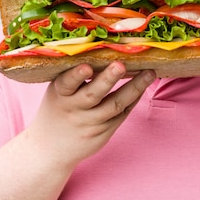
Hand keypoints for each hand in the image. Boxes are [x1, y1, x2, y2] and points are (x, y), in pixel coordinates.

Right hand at [29, 62, 154, 167]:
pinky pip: (122, 114)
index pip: (67, 83)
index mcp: (60, 94)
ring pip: (114, 105)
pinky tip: (144, 85)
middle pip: (93, 94)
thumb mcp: (58, 92)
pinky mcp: (103, 133)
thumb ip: (75, 77)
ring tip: (149, 73)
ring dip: (134, 88)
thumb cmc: (57, 109)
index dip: (76, 75)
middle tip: (121, 65)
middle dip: (108, 79)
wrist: (50, 149)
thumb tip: (103, 51)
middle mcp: (75, 109)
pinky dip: (134, 98)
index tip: (87, 67)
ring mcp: (90, 122)